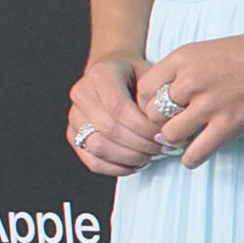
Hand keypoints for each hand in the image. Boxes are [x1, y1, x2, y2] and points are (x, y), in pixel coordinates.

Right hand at [62, 54, 154, 177]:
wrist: (113, 74)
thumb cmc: (135, 76)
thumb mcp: (150, 75)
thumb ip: (156, 97)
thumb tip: (169, 126)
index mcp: (100, 75)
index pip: (118, 107)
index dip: (142, 127)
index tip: (163, 135)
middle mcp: (82, 94)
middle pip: (109, 129)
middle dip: (140, 144)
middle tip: (162, 148)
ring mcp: (74, 117)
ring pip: (99, 147)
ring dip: (130, 158)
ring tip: (151, 155)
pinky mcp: (74, 137)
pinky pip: (93, 161)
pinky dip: (118, 168)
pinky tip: (136, 163)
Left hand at [131, 26, 243, 165]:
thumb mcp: (206, 50)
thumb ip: (182, 70)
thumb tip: (164, 99)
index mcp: (183, 58)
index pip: (144, 89)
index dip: (146, 105)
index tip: (158, 111)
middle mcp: (191, 80)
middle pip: (153, 115)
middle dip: (159, 124)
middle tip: (170, 128)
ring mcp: (210, 104)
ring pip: (170, 135)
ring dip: (174, 142)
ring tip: (185, 139)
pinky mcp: (229, 125)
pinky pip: (195, 153)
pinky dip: (191, 159)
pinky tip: (195, 154)